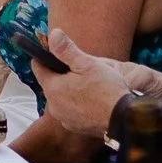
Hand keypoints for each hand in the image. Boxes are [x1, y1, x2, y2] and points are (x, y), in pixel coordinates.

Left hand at [32, 26, 161, 144]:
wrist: (124, 119)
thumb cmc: (106, 90)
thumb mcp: (87, 64)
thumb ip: (66, 49)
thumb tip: (53, 34)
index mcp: (53, 88)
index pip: (38, 68)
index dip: (45, 58)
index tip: (58, 53)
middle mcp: (54, 106)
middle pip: (51, 84)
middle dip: (62, 76)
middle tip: (81, 71)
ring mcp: (64, 119)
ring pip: (61, 98)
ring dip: (69, 91)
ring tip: (89, 86)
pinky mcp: (75, 127)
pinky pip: (71, 111)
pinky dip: (77, 105)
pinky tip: (92, 101)